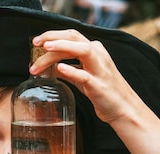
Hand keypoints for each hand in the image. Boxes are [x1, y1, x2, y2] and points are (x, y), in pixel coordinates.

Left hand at [29, 30, 159, 153]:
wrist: (124, 111)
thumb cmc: (106, 94)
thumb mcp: (85, 79)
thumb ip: (71, 71)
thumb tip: (53, 68)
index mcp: (95, 52)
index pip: (71, 36)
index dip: (52, 36)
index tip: (37, 42)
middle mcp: (99, 56)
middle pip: (74, 37)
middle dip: (53, 38)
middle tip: (36, 43)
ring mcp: (100, 70)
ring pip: (81, 50)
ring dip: (61, 47)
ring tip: (45, 49)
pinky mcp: (99, 86)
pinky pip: (85, 75)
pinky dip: (71, 70)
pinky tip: (59, 68)